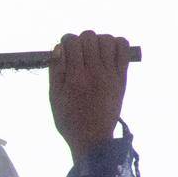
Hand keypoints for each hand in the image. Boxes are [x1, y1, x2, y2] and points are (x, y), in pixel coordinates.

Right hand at [49, 30, 131, 160]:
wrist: (93, 140)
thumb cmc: (69, 120)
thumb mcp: (54, 97)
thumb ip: (55, 70)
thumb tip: (59, 47)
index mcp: (75, 77)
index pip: (72, 41)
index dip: (66, 41)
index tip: (65, 50)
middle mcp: (95, 73)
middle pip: (89, 37)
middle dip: (81, 40)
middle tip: (79, 53)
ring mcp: (111, 75)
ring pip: (107, 40)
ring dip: (98, 41)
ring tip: (93, 53)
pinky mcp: (122, 79)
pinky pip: (123, 50)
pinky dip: (117, 44)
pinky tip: (108, 52)